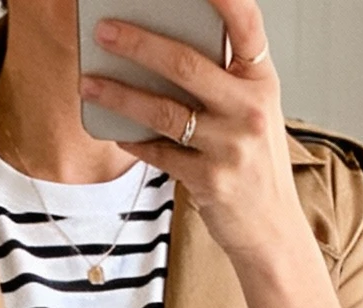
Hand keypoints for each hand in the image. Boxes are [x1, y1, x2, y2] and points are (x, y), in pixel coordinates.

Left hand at [80, 0, 346, 307]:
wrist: (272, 230)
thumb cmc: (255, 163)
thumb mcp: (253, 112)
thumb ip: (223, 78)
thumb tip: (160, 49)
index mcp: (262, 81)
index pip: (246, 22)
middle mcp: (249, 109)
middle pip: (185, 63)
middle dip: (137, 42)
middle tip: (104, 29)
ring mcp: (230, 147)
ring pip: (162, 111)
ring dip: (119, 94)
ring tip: (89, 82)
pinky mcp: (208, 181)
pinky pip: (158, 152)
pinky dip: (132, 139)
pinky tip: (112, 127)